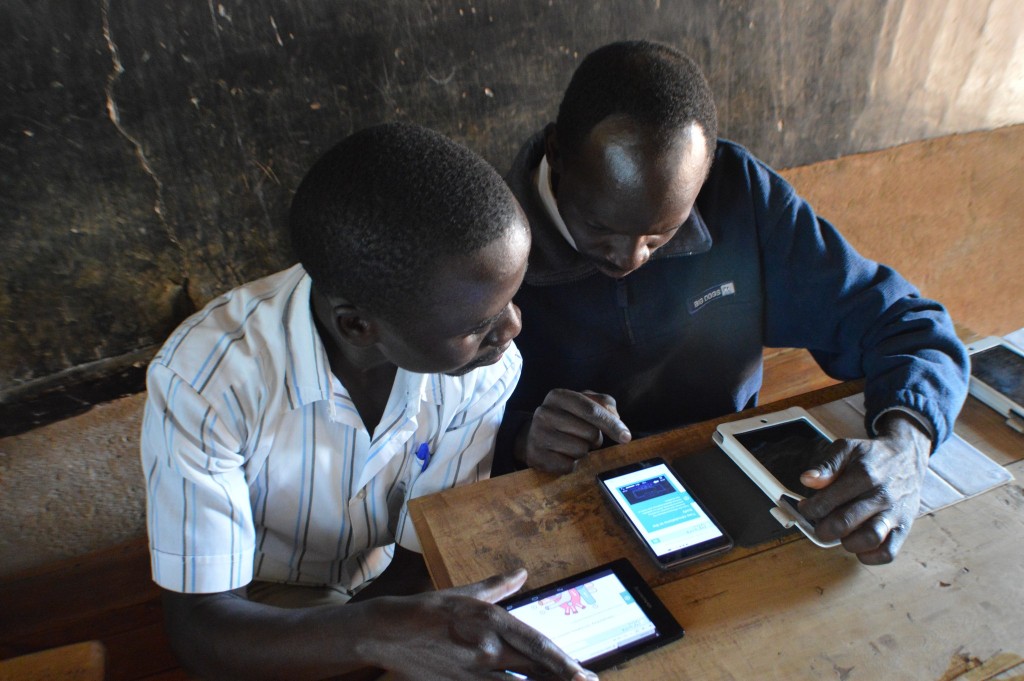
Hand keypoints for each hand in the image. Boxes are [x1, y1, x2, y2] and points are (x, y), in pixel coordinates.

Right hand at [369, 569, 597, 680]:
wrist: (388, 631)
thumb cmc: (429, 610)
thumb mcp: (466, 593)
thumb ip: (498, 586)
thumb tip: (521, 573)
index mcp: (491, 620)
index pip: (536, 644)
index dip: (563, 662)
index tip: (583, 673)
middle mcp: (487, 648)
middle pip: (534, 670)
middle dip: (562, 680)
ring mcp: (473, 672)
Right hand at [519, 389, 631, 473]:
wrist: (532, 435)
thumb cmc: (565, 417)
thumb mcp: (582, 402)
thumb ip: (603, 403)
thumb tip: (615, 417)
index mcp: (558, 396)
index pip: (591, 410)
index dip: (611, 424)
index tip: (626, 437)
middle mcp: (544, 413)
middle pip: (590, 433)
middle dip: (594, 438)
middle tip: (584, 436)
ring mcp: (538, 435)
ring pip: (581, 451)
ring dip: (583, 451)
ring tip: (571, 444)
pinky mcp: (536, 457)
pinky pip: (568, 466)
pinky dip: (571, 463)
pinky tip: (562, 455)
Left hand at [797, 412, 931, 564]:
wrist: (908, 456)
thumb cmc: (872, 455)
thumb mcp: (847, 448)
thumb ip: (826, 465)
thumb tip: (806, 480)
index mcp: (864, 475)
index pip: (826, 502)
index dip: (809, 509)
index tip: (806, 507)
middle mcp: (881, 496)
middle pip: (844, 524)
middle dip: (823, 529)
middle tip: (820, 524)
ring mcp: (895, 513)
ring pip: (869, 539)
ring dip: (847, 543)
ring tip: (842, 533)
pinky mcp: (905, 527)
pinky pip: (888, 553)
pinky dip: (869, 556)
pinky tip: (858, 544)